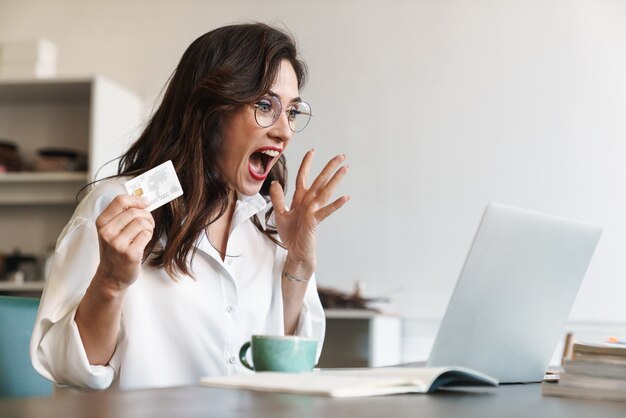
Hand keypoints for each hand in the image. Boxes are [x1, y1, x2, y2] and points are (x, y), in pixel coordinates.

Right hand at [94, 195, 154, 291]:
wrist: (111, 276)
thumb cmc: (114, 251)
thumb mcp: (111, 231)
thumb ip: (122, 215)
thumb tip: (143, 199)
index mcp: (102, 222)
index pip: (120, 200)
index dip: (136, 199)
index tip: (145, 202)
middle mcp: (107, 232)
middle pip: (135, 211)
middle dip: (146, 215)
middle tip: (148, 222)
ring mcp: (117, 243)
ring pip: (142, 222)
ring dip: (149, 226)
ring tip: (146, 232)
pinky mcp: (130, 253)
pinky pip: (146, 235)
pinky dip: (149, 236)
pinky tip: (144, 241)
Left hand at [269, 150, 348, 271]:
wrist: (295, 252)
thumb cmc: (291, 234)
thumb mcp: (280, 214)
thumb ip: (278, 199)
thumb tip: (274, 183)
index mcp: (300, 199)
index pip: (303, 177)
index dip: (307, 164)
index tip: (312, 151)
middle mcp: (308, 202)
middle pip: (319, 180)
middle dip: (329, 167)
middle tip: (341, 156)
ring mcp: (313, 211)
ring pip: (325, 192)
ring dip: (335, 180)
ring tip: (345, 169)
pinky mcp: (314, 221)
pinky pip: (326, 211)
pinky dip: (335, 205)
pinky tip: (345, 197)